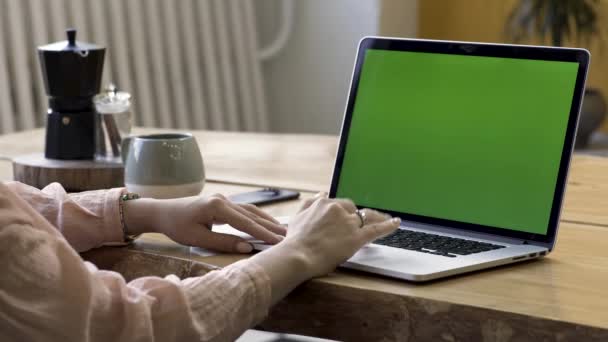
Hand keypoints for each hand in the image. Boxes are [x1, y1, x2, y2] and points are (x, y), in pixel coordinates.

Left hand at [123, 194, 285, 252]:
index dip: (263, 233)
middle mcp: (224, 200)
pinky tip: (267, 223)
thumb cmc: (177, 227)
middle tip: (289, 236)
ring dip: (267, 221)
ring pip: (250, 210)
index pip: (246, 223)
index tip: (278, 242)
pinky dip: (257, 217)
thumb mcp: (198, 239)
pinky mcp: (223, 203)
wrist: (162, 212)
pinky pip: (244, 210)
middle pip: (252, 214)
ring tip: (283, 230)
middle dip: (271, 227)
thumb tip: (247, 247)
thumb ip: (223, 242)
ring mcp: (224, 199)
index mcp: (218, 207)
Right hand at [283, 196, 399, 276]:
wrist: (298, 255)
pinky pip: (375, 229)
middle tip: (359, 225)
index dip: (344, 213)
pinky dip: (388, 226)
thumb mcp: (297, 216)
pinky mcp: (356, 238)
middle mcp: (338, 210)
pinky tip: (396, 223)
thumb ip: (310, 203)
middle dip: (357, 217)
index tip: (346, 219)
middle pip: (353, 210)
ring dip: (376, 217)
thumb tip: (321, 193)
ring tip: (384, 219)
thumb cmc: (294, 240)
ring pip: (366, 217)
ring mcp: (348, 223)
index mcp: (324, 204)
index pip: (340, 205)